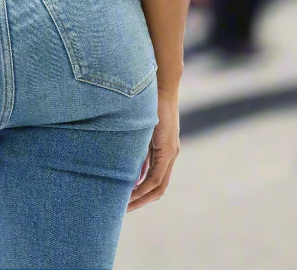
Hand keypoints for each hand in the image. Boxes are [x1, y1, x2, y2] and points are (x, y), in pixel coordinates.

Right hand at [128, 90, 179, 210]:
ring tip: (125, 205)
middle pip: (159, 189)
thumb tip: (131, 163)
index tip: (127, 201)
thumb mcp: (142, 129)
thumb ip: (140, 147)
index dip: (143, 194)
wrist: (160, 85)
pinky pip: (156, 175)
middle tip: (124, 210)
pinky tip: (131, 191)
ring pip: (159, 185)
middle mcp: (171, 154)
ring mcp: (171, 151)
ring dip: (142, 198)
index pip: (156, 181)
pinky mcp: (167, 147)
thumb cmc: (148, 101)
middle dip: (141, 201)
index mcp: (165, 150)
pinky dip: (144, 186)